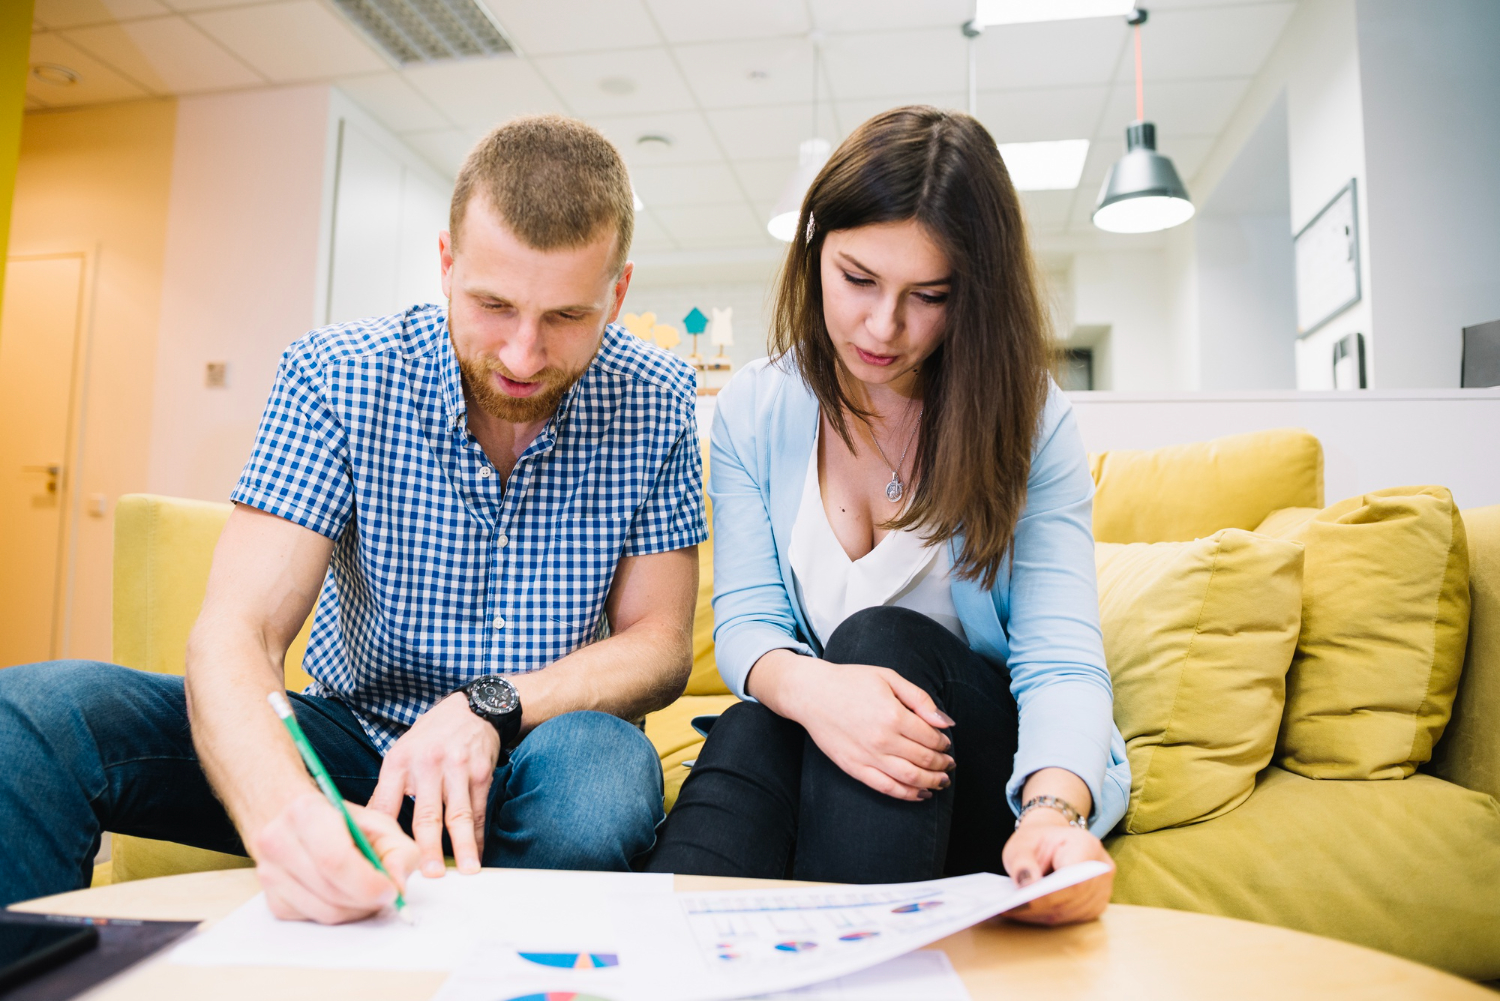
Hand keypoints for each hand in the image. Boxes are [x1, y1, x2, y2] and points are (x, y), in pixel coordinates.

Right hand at [251, 793, 418, 923]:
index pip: (335, 860)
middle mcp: (278, 840)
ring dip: (355, 909)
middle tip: (385, 894)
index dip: (368, 882)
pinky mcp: (271, 898)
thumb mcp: (379, 824)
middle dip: (367, 899)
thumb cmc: (340, 822)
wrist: (297, 822)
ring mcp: (269, 872)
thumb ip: (399, 851)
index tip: (390, 889)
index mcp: (306, 812)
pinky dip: (337, 913)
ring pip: (324, 912)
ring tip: (367, 891)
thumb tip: (397, 885)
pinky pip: (313, 919)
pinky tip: (343, 894)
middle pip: (331, 891)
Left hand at [367, 693, 500, 876]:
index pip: (386, 804)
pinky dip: (478, 836)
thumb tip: (371, 830)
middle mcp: (428, 764)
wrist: (470, 710)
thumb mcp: (401, 754)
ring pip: (458, 815)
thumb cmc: (430, 738)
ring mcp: (458, 768)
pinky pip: (478, 810)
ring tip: (465, 870)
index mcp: (399, 762)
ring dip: (462, 846)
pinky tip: (476, 854)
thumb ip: (389, 790)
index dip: (384, 835)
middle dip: (429, 848)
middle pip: (427, 815)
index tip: (383, 862)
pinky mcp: (481, 773)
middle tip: (428, 874)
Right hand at [782, 659, 954, 800]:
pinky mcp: (854, 768)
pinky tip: (920, 794)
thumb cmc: (850, 681)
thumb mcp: (889, 677)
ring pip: (909, 778)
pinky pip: (886, 788)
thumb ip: (920, 699)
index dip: (943, 743)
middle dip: (942, 764)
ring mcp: (867, 756)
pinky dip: (907, 794)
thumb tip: (946, 723)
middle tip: (949, 764)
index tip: (946, 743)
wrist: (811, 693)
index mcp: (893, 715)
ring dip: (931, 782)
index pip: (930, 737)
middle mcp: (882, 739)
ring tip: (941, 781)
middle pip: (923, 759)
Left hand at [1001, 810, 1114, 925]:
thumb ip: (1022, 861)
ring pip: (1071, 912)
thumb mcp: (1022, 842)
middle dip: (1040, 907)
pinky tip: (1026, 913)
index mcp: (1087, 845)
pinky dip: (1047, 917)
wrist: (1053, 842)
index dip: (1049, 895)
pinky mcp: (1096, 904)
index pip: (1073, 879)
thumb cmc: (1038, 841)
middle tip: (1009, 910)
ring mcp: (1103, 889)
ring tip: (1013, 912)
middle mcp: (1102, 868)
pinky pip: (1072, 918)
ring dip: (1041, 915)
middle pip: (1072, 898)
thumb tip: (1027, 886)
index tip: (1022, 901)